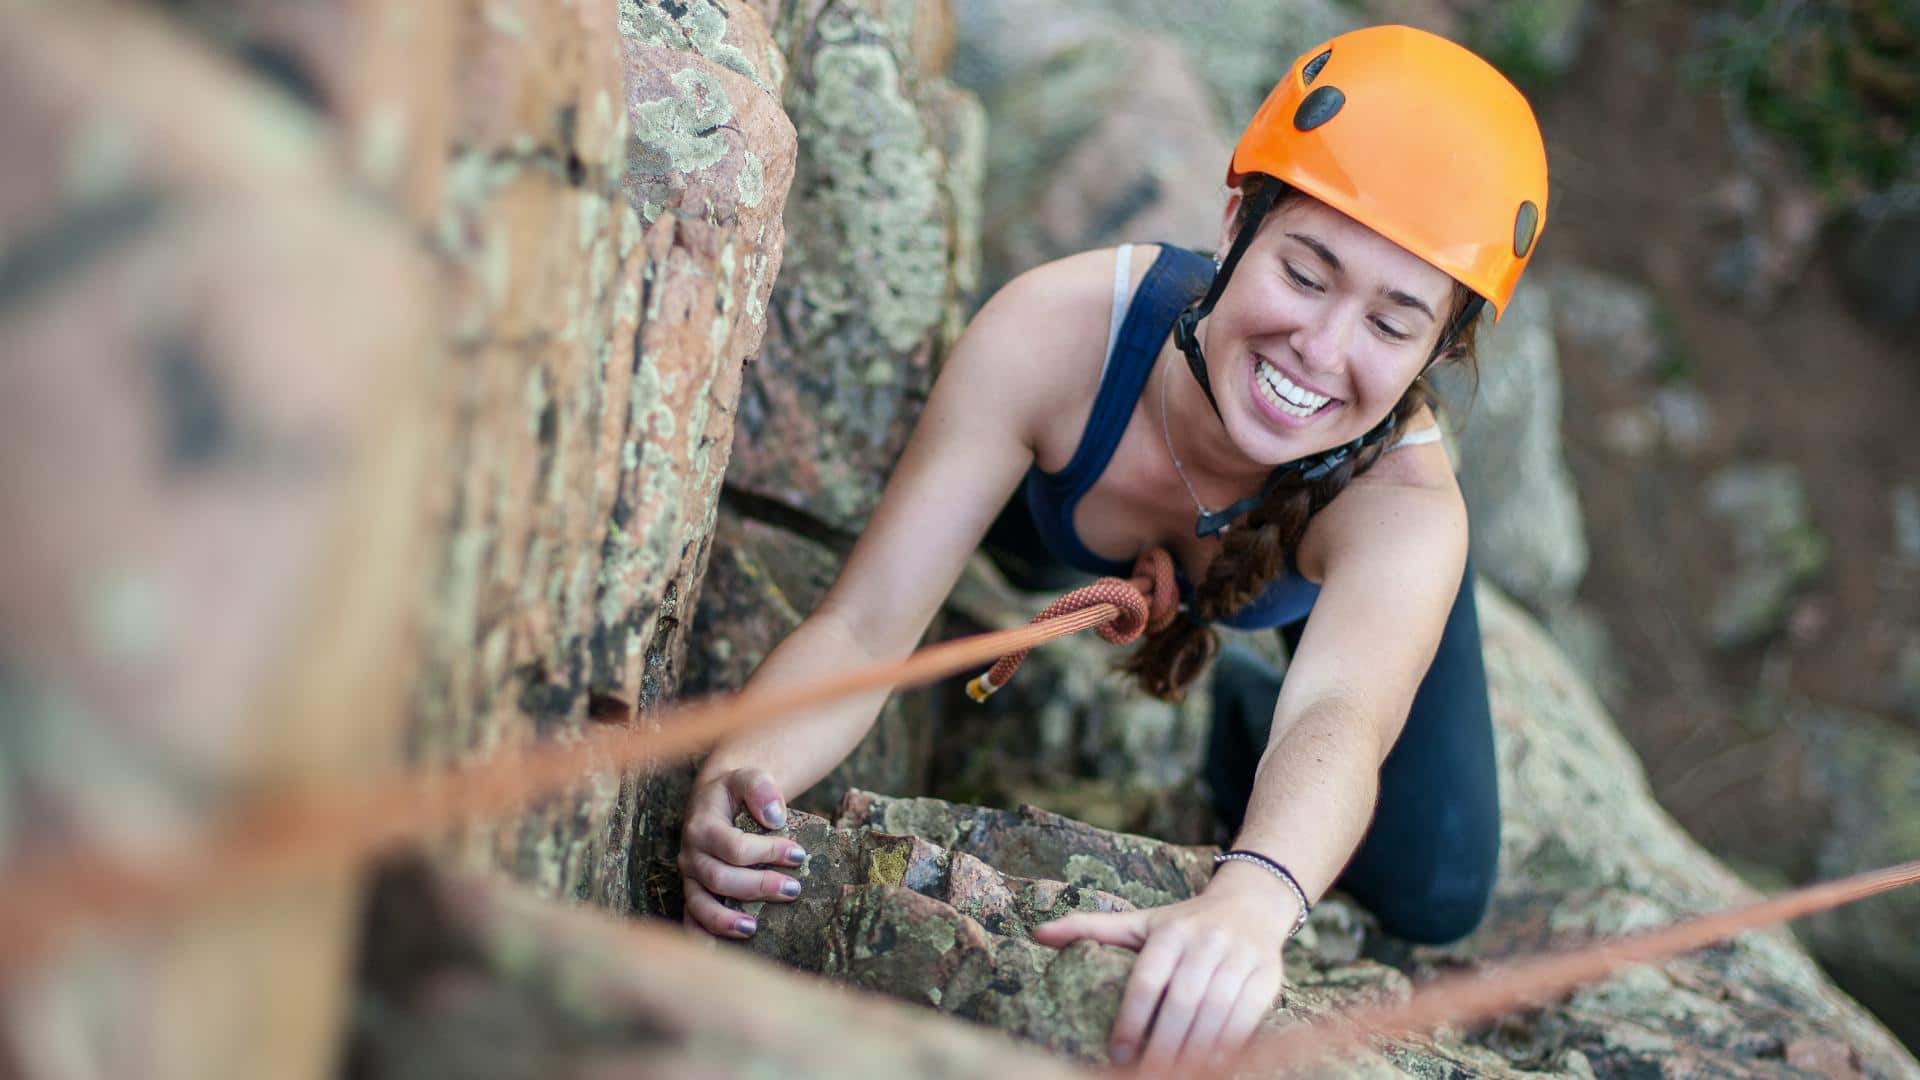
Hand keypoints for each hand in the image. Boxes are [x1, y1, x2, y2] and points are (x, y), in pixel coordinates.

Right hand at [677, 767, 808, 939]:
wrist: (716, 800)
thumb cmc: (736, 791)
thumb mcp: (748, 776)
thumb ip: (761, 788)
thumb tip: (776, 818)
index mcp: (702, 826)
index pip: (734, 846)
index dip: (768, 852)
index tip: (799, 854)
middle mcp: (690, 855)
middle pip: (720, 879)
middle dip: (758, 887)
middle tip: (793, 889)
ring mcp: (689, 878)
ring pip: (700, 905)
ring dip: (725, 920)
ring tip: (754, 928)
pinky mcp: (693, 893)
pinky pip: (691, 920)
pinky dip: (702, 938)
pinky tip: (718, 954)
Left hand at [1029, 866, 1290, 1069]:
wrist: (1252, 905)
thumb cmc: (1185, 923)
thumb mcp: (1141, 922)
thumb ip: (1091, 928)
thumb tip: (1036, 934)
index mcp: (1171, 931)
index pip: (1147, 980)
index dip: (1131, 1019)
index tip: (1117, 1053)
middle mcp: (1206, 942)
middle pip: (1182, 1002)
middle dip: (1163, 1044)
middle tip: (1145, 1074)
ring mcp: (1240, 958)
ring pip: (1216, 1013)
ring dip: (1195, 1051)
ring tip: (1175, 1074)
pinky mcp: (1267, 976)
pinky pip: (1248, 1018)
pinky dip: (1230, 1046)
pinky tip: (1212, 1066)